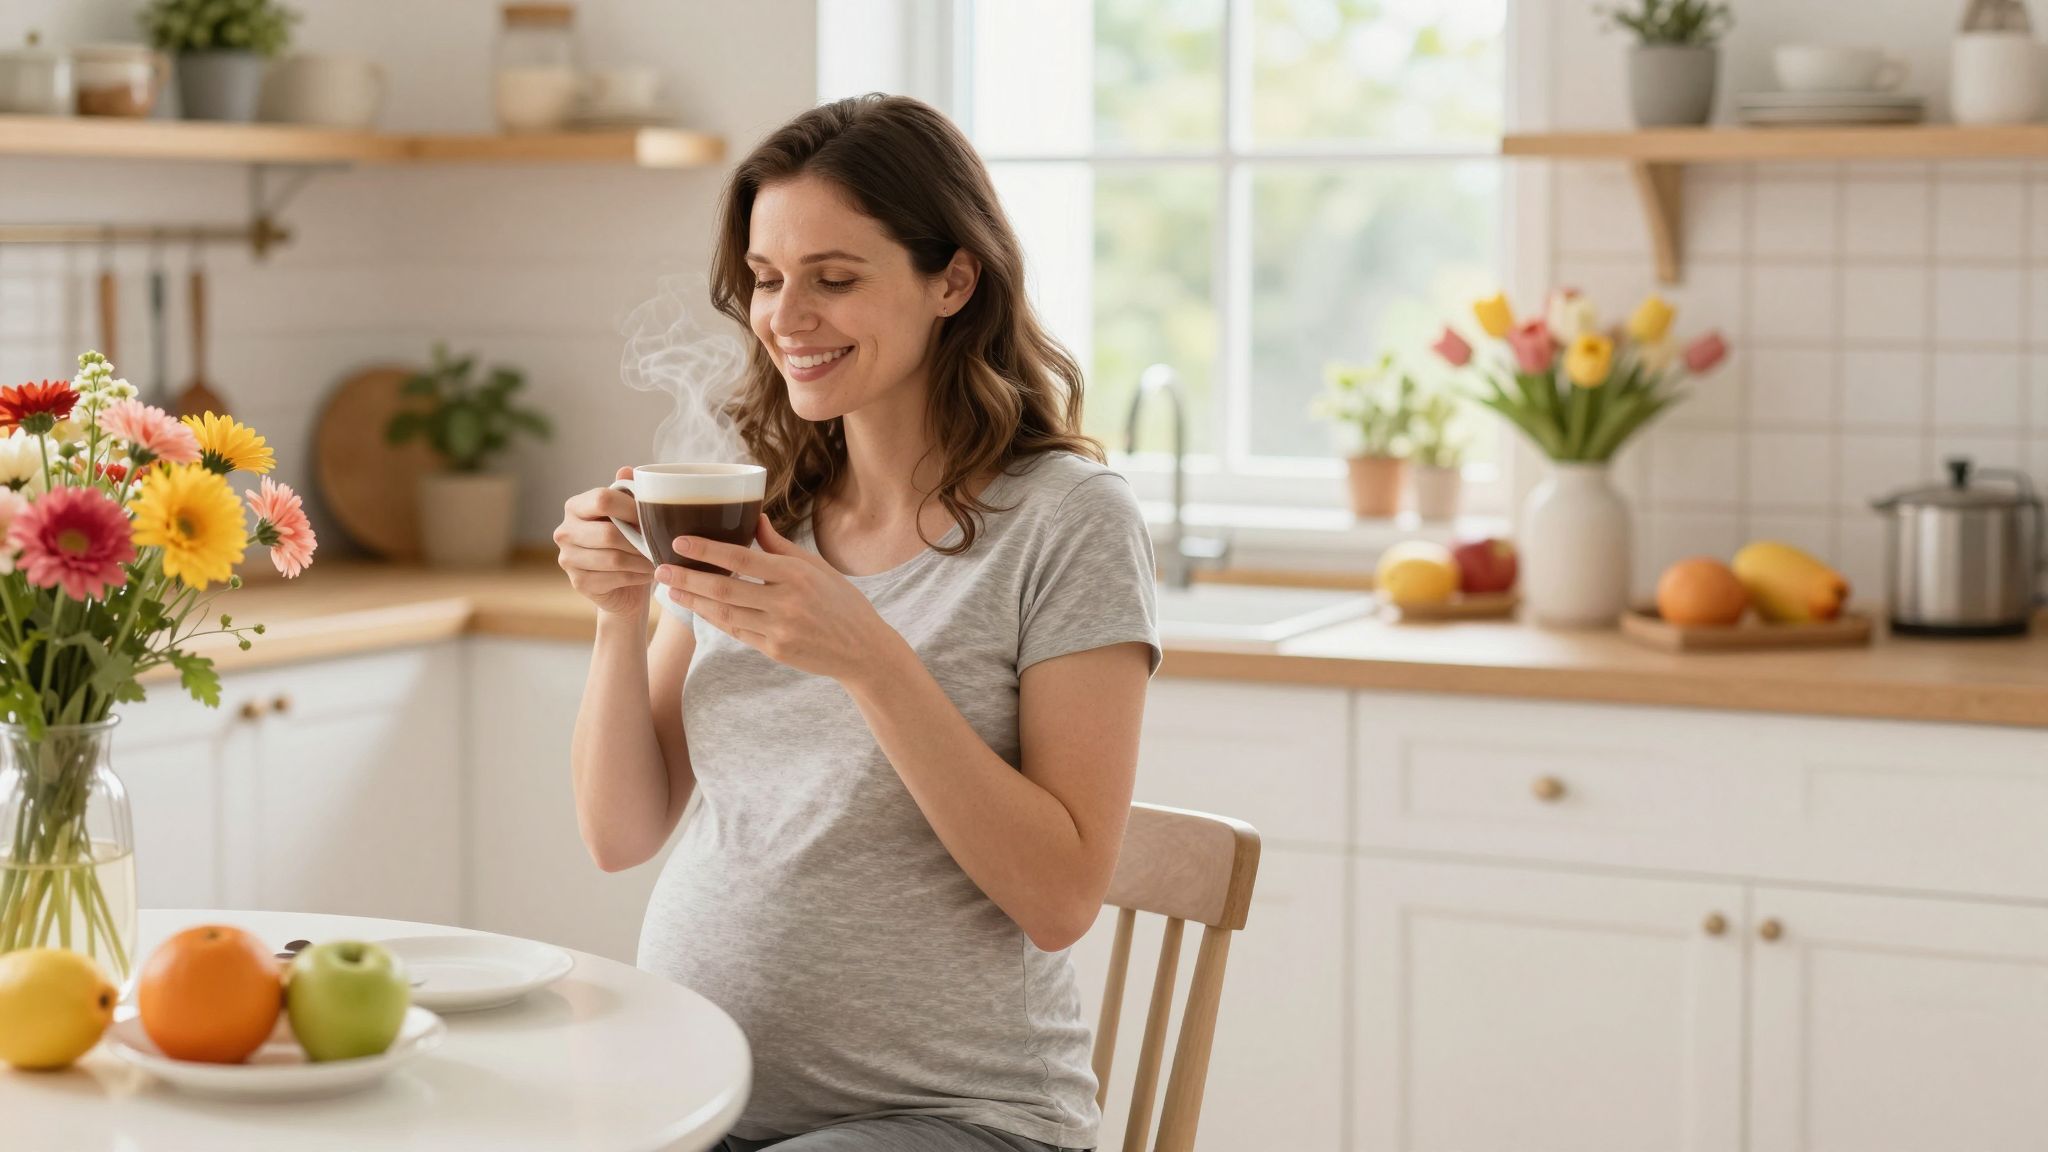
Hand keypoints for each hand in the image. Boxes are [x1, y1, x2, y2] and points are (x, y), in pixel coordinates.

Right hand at [555, 466, 656, 617]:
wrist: (622, 582)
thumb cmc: (627, 540)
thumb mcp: (629, 513)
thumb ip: (628, 491)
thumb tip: (625, 470)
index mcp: (575, 506)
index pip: (602, 499)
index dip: (632, 508)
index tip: (654, 516)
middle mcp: (565, 531)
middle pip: (609, 534)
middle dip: (639, 540)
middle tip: (660, 543)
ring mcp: (568, 558)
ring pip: (614, 559)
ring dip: (642, 560)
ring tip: (658, 559)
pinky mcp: (579, 582)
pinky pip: (615, 578)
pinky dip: (637, 576)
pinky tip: (646, 573)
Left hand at [656, 514, 902, 682]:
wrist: (863, 650)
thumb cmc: (841, 602)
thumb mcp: (816, 567)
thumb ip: (780, 546)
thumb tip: (753, 517)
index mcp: (795, 574)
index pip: (742, 558)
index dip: (707, 550)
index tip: (679, 542)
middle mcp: (786, 602)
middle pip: (725, 589)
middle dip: (687, 578)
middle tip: (659, 568)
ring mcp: (779, 629)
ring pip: (725, 613)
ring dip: (694, 601)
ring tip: (670, 588)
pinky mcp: (775, 650)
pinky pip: (737, 632)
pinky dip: (714, 619)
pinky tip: (698, 608)